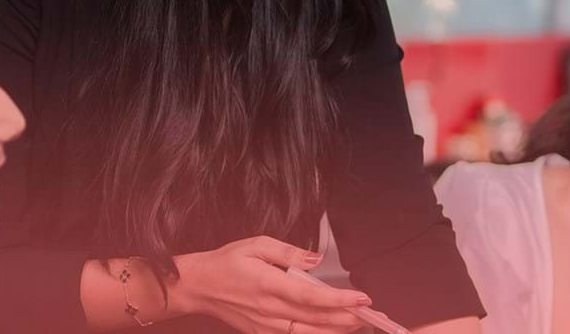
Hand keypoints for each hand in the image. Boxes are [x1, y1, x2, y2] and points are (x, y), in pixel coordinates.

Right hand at [169, 236, 376, 333]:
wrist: (198, 287)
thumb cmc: (226, 263)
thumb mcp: (257, 244)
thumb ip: (289, 253)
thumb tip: (316, 260)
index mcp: (269, 285)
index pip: (312, 297)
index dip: (340, 301)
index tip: (362, 298)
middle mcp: (270, 310)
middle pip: (316, 321)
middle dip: (347, 319)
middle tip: (370, 314)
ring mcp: (266, 326)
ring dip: (335, 331)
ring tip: (356, 323)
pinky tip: (329, 331)